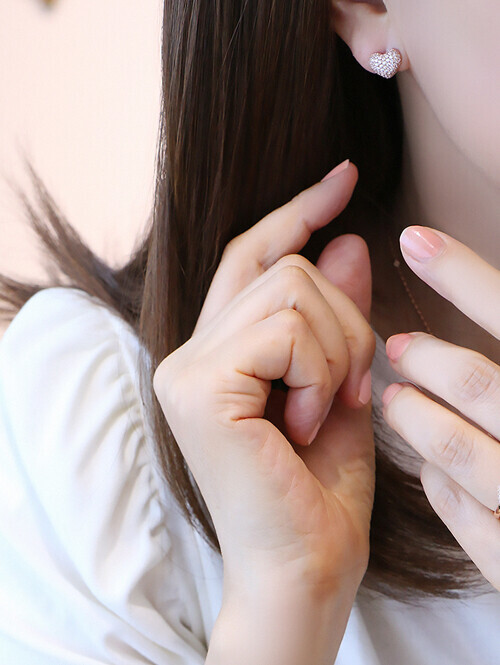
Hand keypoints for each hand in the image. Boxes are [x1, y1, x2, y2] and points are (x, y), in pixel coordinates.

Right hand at [153, 160, 376, 594]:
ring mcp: (186, 367)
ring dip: (338, 350)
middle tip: (350, 391)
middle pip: (286, 267)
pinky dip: (321, 371)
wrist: (306, 569)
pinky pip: (286, 328)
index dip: (298, 212)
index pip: (255, 256)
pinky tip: (307, 422)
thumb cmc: (322, 490)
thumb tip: (345, 240)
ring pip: (292, 288)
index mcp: (220, 351)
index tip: (344, 178)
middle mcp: (190, 352)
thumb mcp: (343, 384)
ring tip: (328, 410)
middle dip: (347, 321)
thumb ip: (338, 316)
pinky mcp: (198, 386)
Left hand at [381, 225, 499, 591]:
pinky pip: (464, 511)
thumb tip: (459, 275)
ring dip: (417, 417)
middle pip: (481, 384)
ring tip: (396, 398)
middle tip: (398, 345)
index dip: (463, 275)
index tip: (414, 240)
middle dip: (431, 359)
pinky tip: (430, 465)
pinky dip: (439, 480)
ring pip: (459, 451)